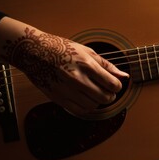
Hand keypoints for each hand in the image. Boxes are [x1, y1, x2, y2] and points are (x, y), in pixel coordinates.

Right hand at [0, 17, 128, 114]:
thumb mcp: (87, 52)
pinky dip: (87, 107)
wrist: (34, 52)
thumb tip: (124, 77)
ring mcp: (66, 89)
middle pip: (105, 97)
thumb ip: (107, 66)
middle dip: (110, 96)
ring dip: (98, 102)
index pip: (112, 84)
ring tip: (95, 93)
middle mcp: (77, 78)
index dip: (117, 87)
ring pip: (93, 105)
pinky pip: (79, 110)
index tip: (114, 85)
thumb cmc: (62, 49)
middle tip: (107, 91)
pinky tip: (85, 99)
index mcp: (86, 64)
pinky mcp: (57, 98)